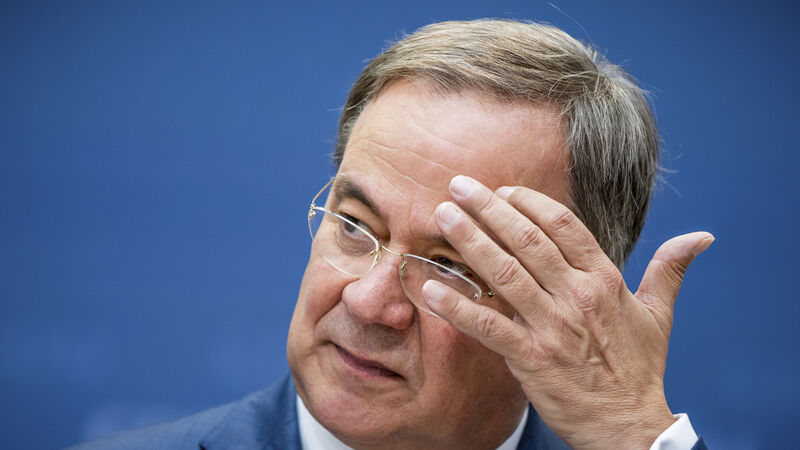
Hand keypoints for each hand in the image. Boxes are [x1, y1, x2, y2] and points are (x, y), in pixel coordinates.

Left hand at [422, 175, 712, 449]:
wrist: (629, 426)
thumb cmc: (640, 369)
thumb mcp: (660, 315)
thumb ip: (670, 270)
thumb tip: (701, 237)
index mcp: (604, 279)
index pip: (563, 225)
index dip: (529, 202)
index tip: (502, 189)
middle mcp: (577, 296)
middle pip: (527, 239)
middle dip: (488, 208)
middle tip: (457, 186)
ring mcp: (552, 326)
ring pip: (504, 272)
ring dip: (469, 241)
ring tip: (442, 217)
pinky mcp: (530, 358)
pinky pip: (486, 325)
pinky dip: (456, 305)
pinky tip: (428, 288)